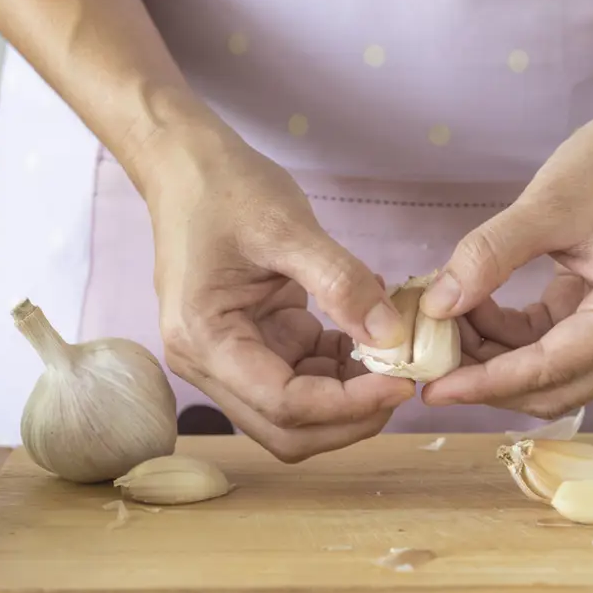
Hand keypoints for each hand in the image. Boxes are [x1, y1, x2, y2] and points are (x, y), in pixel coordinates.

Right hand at [138, 123, 415, 461]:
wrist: (186, 164)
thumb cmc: (224, 187)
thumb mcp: (286, 226)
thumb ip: (341, 282)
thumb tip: (393, 336)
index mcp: (204, 340)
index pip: (283, 404)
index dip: (347, 404)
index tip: (403, 382)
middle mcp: (208, 363)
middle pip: (287, 428)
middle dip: (350, 416)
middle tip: (405, 382)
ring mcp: (229, 357)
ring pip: (298, 411)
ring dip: (349, 394)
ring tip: (394, 351)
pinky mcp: (253, 343)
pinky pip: (303, 376)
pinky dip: (341, 366)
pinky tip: (370, 330)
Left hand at [418, 64, 592, 417]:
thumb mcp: (547, 204)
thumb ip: (489, 256)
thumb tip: (436, 307)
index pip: (550, 369)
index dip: (486, 383)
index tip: (431, 390)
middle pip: (556, 387)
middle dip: (489, 379)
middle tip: (429, 361)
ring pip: (555, 374)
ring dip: (499, 360)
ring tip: (447, 326)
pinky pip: (561, 348)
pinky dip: (516, 339)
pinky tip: (477, 311)